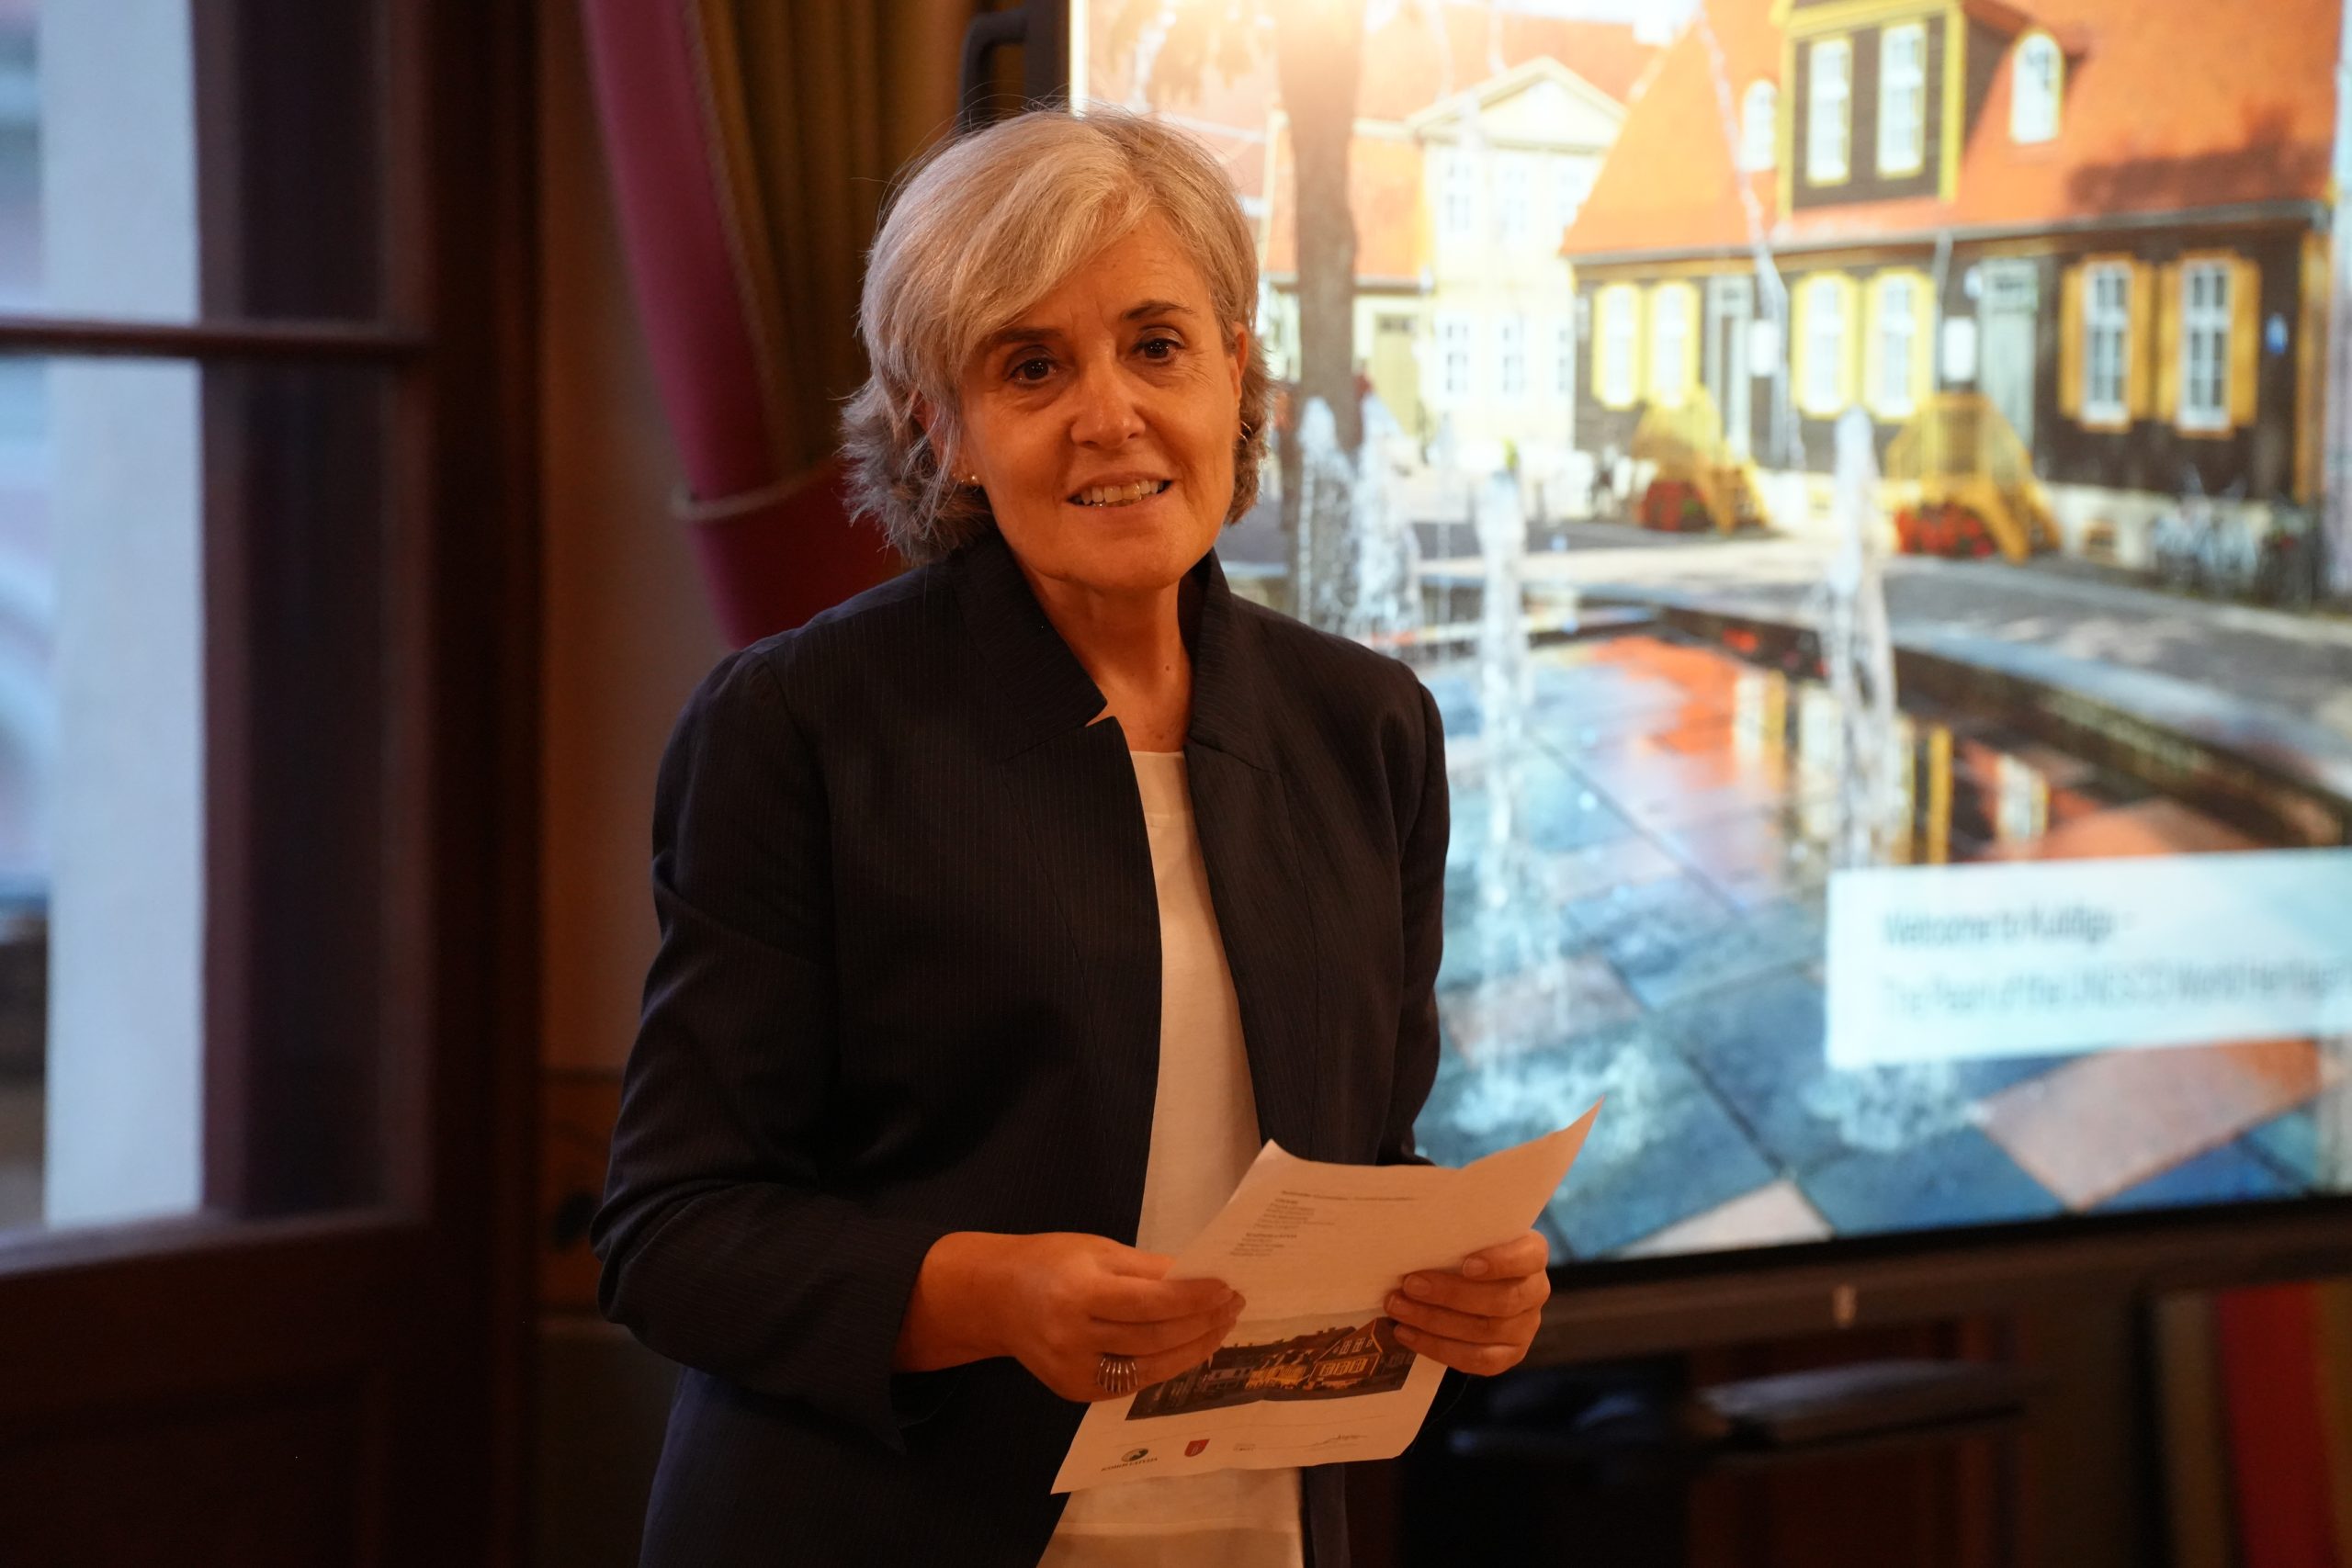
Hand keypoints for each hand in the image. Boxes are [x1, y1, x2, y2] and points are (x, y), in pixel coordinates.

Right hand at [898, 1231, 1243, 1402]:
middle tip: (1233, 1305)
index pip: (1152, 1302)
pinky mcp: (1077, 1393)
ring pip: (1151, 1367)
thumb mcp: (1097, 1250)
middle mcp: (1075, 1338)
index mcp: (1080, 1293)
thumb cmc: (1050, 1262)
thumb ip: (1147, 1268)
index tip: (1226, 1287)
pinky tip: (1189, 1348)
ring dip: (1194, 1348)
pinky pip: (1133, 1382)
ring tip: (1220, 1327)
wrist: (993, 1298)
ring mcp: (1075, 1372)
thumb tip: (1199, 1278)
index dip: (1194, 1298)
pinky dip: (1166, 1365)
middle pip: (1156, 1338)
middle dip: (1202, 1323)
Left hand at [1383, 1230, 1550, 1376]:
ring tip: (1399, 1309)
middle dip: (1450, 1294)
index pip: (1529, 1257)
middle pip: (1501, 1300)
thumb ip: (1455, 1236)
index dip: (1501, 1263)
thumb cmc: (1466, 1251)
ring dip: (1434, 1321)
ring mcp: (1525, 1327)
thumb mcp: (1468, 1237)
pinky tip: (1408, 1334)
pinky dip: (1438, 1348)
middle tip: (1410, 1285)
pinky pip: (1477, 1360)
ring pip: (1484, 1331)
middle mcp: (1535, 1292)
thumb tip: (1412, 1234)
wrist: (1473, 1286)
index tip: (1466, 1265)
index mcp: (1532, 1255)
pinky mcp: (1509, 1355)